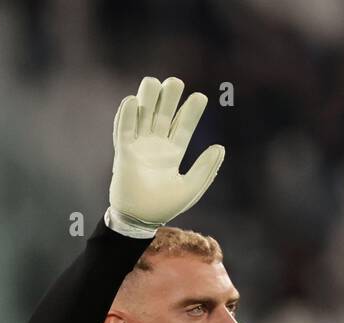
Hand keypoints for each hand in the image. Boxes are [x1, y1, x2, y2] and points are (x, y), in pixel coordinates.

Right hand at [107, 75, 224, 236]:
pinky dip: (127, 115)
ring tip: (154, 82)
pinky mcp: (123, 151)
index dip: (191, 112)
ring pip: (143, 116)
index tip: (200, 97)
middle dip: (169, 98)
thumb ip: (205, 168)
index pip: (184, 127)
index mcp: (173, 153)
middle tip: (176, 82)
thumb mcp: (191, 188)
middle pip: (163, 115)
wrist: (141, 219)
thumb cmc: (165, 206)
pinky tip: (132, 100)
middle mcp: (156, 145)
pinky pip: (124, 129)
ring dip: (147, 99)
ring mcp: (140, 146)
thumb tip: (220, 147)